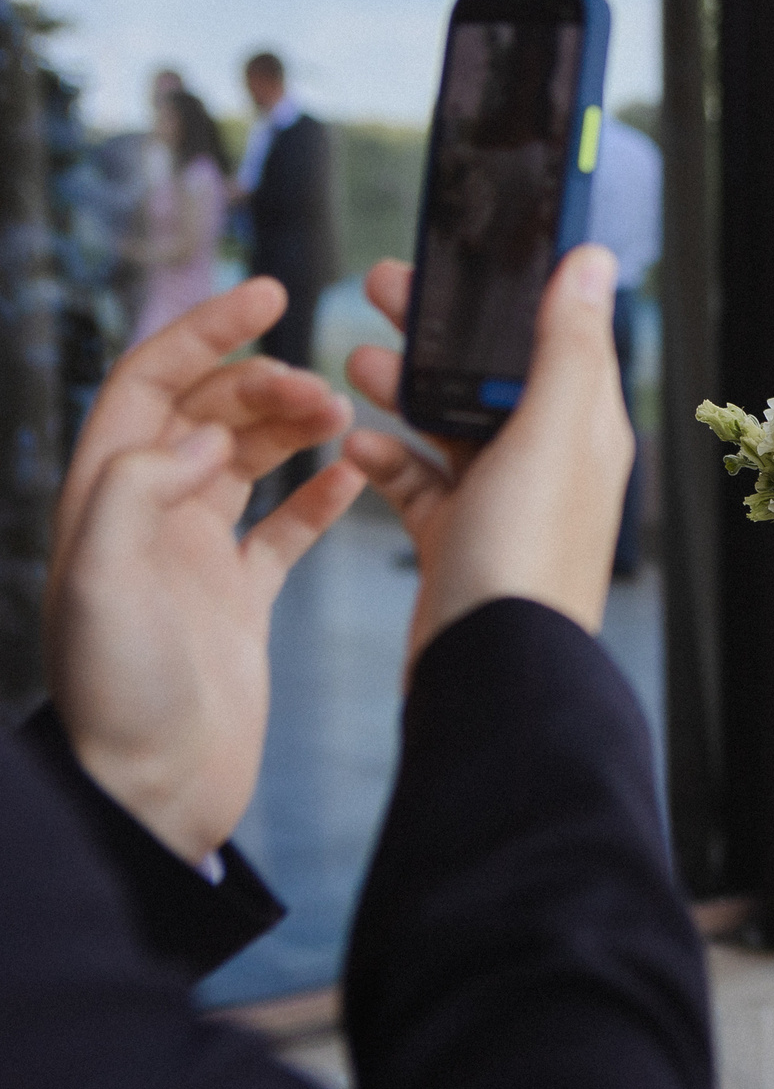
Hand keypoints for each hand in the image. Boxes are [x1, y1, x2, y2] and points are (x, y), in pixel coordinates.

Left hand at [47, 282, 365, 863]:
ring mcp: (197, 555)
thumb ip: (141, 490)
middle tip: (323, 389)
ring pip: (251, 456)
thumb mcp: (101, 582)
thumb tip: (207, 429)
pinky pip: (287, 525)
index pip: (152, 383)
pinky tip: (358, 472)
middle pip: (210, 410)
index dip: (205, 330)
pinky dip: (324, 492)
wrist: (150, 795)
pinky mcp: (242, 597)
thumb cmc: (118, 697)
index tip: (268, 293)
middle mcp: (150, 518)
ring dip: (297, 426)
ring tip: (344, 418)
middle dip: (266, 380)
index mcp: (107, 500)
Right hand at [342, 246, 631, 671]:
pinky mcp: (457, 541)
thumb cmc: (527, 555)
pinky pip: (417, 484)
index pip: (551, 337)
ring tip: (354, 359)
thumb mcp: (550, 432)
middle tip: (378, 287)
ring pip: (448, 426)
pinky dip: (385, 459)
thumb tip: (594, 260)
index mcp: (584, 428)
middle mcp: (548, 462)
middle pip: (489, 376)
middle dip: (437, 333)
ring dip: (403, 390)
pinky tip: (354, 443)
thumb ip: (567, 344)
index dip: (505, 294)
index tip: (456, 255)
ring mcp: (501, 503)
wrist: (489, 669)